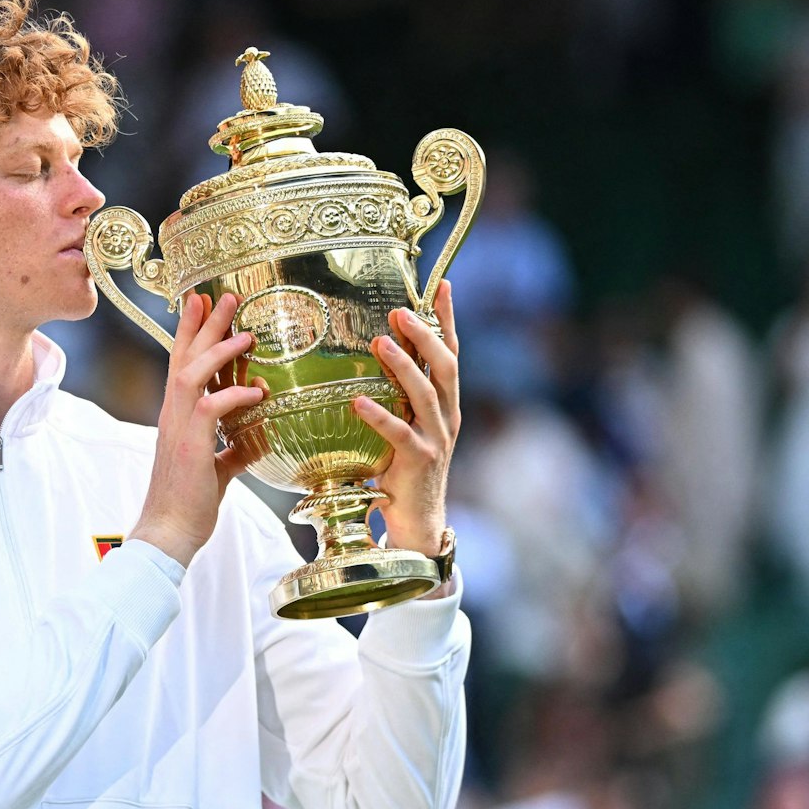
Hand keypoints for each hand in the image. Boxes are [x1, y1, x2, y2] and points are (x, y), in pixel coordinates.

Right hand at [130, 292, 266, 565]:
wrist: (168, 533)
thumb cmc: (189, 504)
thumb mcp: (218, 469)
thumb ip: (234, 449)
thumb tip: (256, 438)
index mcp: (177, 417)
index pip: (182, 364)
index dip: (191, 332)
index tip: (203, 303)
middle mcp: (173, 415)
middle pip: (185, 357)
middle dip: (205, 324)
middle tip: (224, 296)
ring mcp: (178, 428)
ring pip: (193, 374)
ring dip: (219, 350)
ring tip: (245, 333)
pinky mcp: (190, 446)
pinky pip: (212, 408)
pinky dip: (235, 395)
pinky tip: (257, 392)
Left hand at [353, 279, 460, 557]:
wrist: (417, 523)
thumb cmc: (402, 470)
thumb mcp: (404, 425)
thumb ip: (397, 395)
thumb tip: (371, 354)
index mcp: (446, 403)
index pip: (451, 353)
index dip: (447, 319)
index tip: (443, 284)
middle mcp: (447, 416)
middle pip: (445, 366)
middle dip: (426, 335)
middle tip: (399, 312)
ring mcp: (436, 439)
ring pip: (425, 394)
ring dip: (403, 366)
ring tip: (380, 343)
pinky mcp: (419, 462)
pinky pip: (399, 434)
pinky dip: (378, 417)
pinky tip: (358, 402)